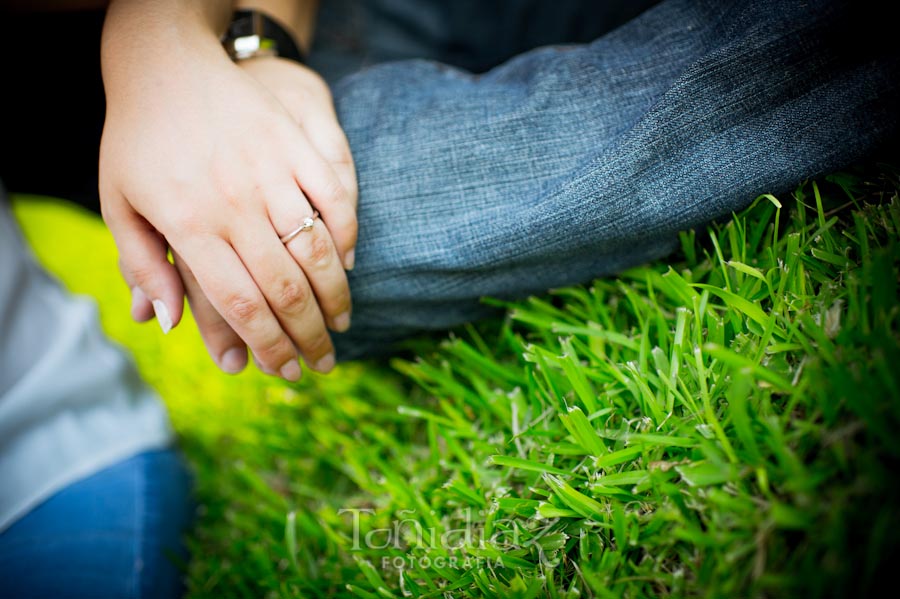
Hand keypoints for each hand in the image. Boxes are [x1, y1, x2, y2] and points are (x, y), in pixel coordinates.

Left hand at [100, 4, 356, 380]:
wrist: (168, 63)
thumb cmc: (139, 140)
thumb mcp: (119, 204)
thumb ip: (142, 266)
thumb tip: (165, 325)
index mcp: (189, 223)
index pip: (239, 303)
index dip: (267, 345)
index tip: (285, 370)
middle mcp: (234, 203)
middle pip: (284, 289)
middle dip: (310, 337)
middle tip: (324, 364)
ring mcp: (272, 172)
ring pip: (316, 252)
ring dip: (335, 297)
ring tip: (341, 325)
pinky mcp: (298, 147)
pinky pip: (337, 200)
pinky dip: (347, 238)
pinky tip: (348, 266)